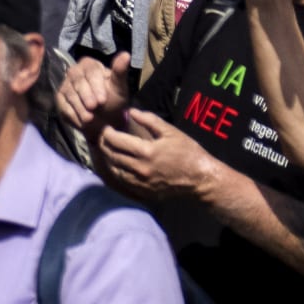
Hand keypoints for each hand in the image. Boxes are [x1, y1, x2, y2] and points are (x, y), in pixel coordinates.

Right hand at [56, 53, 135, 133]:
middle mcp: (75, 71)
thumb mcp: (120, 87)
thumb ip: (120, 72)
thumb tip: (126, 54)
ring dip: (79, 107)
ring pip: (70, 94)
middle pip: (77, 81)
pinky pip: (63, 105)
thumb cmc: (113, 99)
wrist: (105, 118)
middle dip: (86, 96)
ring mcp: (65, 85)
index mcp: (90, 64)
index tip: (103, 100)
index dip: (96, 86)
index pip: (90, 72)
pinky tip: (82, 123)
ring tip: (89, 119)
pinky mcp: (60, 98)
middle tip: (94, 108)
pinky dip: (72, 115)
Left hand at [97, 108, 228, 205]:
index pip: (115, 141)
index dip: (107, 132)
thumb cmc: (188, 151)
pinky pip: (123, 182)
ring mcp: (141, 183)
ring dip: (107, 159)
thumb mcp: (170, 131)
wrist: (200, 178)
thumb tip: (131, 111)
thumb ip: (149, 120)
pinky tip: (117, 165)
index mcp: (146, 151)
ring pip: (114, 170)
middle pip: (111, 156)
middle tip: (103, 137)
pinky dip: (116, 172)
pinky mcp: (144, 192)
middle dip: (104, 145)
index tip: (106, 127)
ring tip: (107, 150)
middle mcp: (140, 169)